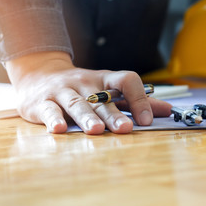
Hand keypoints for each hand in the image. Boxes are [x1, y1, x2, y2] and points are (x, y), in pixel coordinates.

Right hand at [5, 51, 171, 133]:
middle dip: (114, 114)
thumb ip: (134, 100)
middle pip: (102, 98)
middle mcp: (85, 82)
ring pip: (77, 103)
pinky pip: (49, 109)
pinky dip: (54, 119)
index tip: (146, 119)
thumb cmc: (80, 87)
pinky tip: (59, 129)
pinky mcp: (42, 101)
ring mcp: (63, 90)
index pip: (126, 80)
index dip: (138, 98)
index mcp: (104, 79)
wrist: (38, 75)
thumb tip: (166, 110)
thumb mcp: (107, 88)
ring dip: (87, 117)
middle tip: (126, 128)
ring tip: (96, 130)